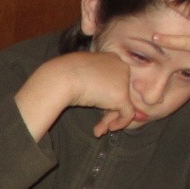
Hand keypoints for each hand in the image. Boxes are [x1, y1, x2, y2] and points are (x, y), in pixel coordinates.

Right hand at [16, 52, 137, 139]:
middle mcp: (121, 66)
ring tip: (98, 131)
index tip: (95, 107)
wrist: (62, 77)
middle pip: (118, 92)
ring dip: (109, 119)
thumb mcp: (81, 73)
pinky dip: (120, 123)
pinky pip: (127, 114)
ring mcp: (123, 81)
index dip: (105, 96)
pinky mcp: (122, 96)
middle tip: (98, 124)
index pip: (114, 81)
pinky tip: (108, 129)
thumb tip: (98, 96)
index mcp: (111, 58)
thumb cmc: (64, 73)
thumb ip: (91, 81)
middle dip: (109, 111)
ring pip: (122, 104)